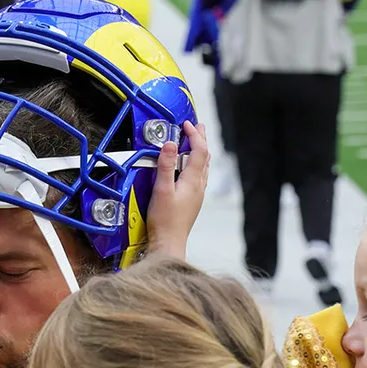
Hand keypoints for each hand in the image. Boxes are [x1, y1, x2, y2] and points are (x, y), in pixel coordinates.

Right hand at [146, 121, 209, 260]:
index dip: (194, 135)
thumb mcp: (162, 190)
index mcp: (192, 181)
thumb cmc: (165, 221)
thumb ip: (165, 166)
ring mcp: (197, 194)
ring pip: (203, 167)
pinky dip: (196, 164)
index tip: (187, 124)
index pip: (199, 151)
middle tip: (197, 126)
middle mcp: (198, 187)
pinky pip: (199, 176)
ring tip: (196, 142)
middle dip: (201, 139)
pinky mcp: (192, 201)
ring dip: (200, 151)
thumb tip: (169, 145)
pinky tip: (190, 168)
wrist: (169, 243)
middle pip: (204, 157)